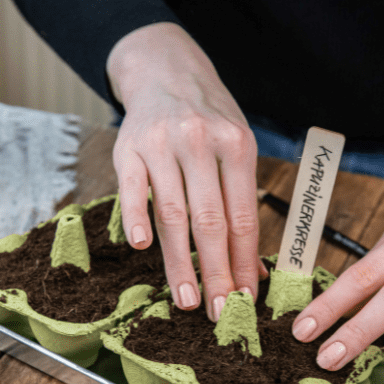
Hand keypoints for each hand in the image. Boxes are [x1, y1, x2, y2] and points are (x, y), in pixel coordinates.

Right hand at [106, 22, 261, 320]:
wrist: (165, 71)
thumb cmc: (209, 121)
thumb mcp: (237, 149)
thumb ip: (242, 203)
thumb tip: (255, 269)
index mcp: (238, 146)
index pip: (243, 216)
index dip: (245, 262)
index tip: (247, 298)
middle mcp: (202, 143)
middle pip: (210, 221)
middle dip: (217, 272)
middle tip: (220, 312)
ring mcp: (163, 145)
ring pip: (173, 214)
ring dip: (180, 263)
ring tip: (187, 299)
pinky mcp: (129, 148)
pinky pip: (133, 189)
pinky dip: (137, 217)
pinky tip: (141, 247)